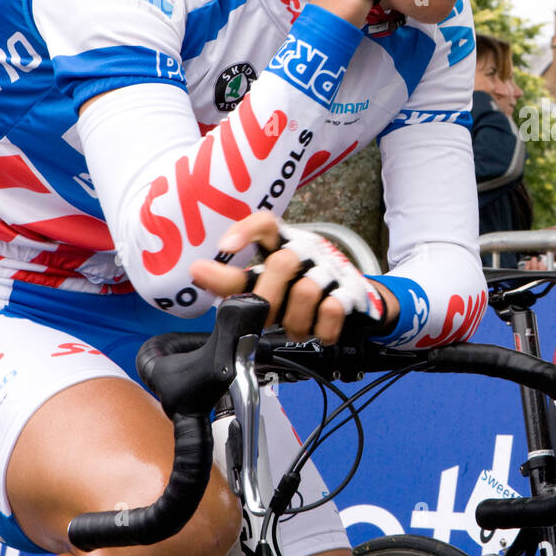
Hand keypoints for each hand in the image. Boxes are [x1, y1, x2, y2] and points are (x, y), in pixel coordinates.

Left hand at [191, 212, 386, 343]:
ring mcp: (332, 269)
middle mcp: (308, 250)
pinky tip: (318, 332)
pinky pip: (331, 311)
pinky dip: (320, 329)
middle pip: (283, 263)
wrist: (357, 302)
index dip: (246, 231)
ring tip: (294, 330)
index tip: (224, 247)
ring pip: (306, 292)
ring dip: (295, 322)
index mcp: (284, 243)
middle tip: (262, 320)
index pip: (265, 224)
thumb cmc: (303, 291)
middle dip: (267, 299)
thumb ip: (243, 282)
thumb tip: (199, 274)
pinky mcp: (351, 291)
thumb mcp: (274, 282)